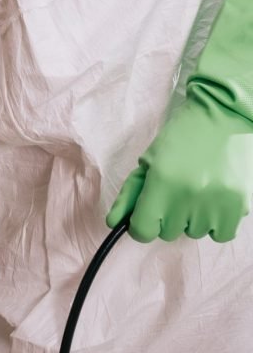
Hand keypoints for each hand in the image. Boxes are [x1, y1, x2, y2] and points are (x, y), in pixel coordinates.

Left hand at [107, 93, 252, 242]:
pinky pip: (220, 235)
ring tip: (197, 190)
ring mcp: (217, 204)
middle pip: (168, 232)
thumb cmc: (181, 137)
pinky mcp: (240, 206)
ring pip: (194, 233)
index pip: (143, 230)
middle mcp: (189, 196)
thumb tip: (113, 223)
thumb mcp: (149, 160)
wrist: (223, 118)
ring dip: (192, 218)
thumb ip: (130, 193)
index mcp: (161, 181)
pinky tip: (213, 201)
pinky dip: (215, 223)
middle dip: (167, 216)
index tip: (145, 215)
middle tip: (175, 191)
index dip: (140, 225)